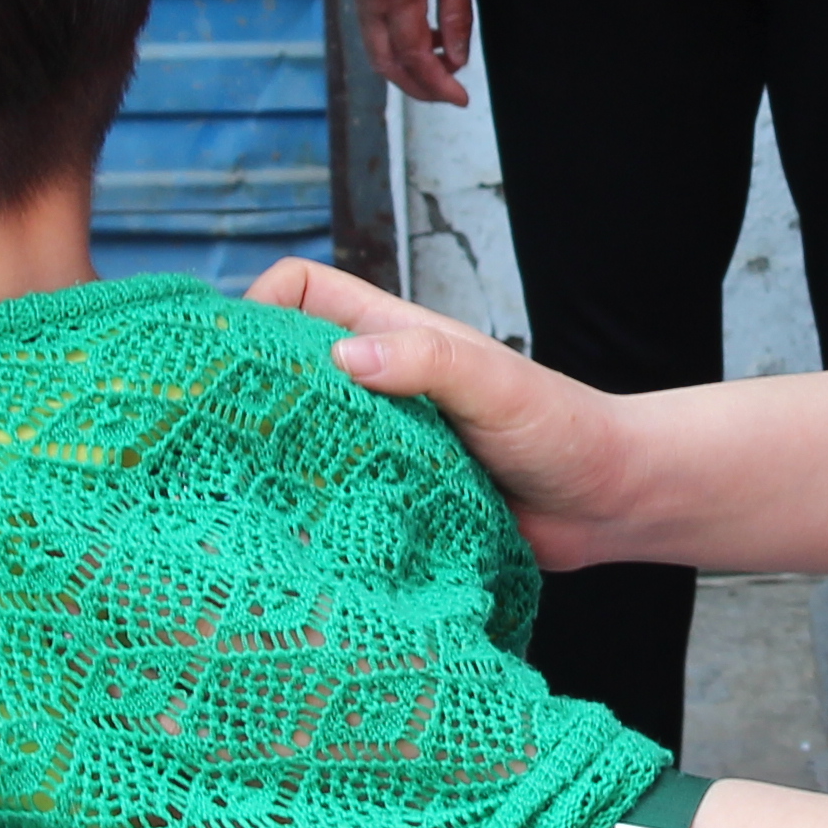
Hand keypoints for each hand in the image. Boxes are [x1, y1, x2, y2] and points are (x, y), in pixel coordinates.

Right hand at [248, 258, 656, 569]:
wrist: (609, 501)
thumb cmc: (562, 427)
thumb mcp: (494, 382)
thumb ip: (426, 363)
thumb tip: (343, 359)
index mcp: (391, 336)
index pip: (300, 292)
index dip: (259, 307)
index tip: (233, 355)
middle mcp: (377, 385)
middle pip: (285, 369)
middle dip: (249, 391)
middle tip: (217, 435)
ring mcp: (381, 443)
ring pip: (302, 439)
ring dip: (277, 460)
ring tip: (245, 491)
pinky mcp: (392, 497)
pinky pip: (334, 498)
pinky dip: (311, 511)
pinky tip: (296, 535)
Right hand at [351, 0, 476, 106]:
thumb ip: (457, 16)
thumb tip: (458, 59)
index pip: (414, 56)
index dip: (438, 83)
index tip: (460, 99)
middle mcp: (370, 0)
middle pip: (387, 63)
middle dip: (418, 86)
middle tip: (450, 94)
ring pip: (379, 50)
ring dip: (408, 67)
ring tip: (444, 68)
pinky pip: (377, 30)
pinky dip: (400, 46)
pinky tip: (429, 40)